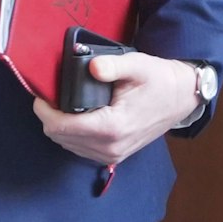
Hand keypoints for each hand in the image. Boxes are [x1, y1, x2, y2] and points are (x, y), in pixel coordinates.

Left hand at [32, 53, 198, 166]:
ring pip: (67, 144)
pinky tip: (76, 116)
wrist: (181, 98)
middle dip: (50, 116)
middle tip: (51, 96)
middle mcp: (110, 147)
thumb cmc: (159, 81)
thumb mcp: (137, 65)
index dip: (44, 110)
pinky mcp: (114, 156)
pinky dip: (72, 133)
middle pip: (60, 136)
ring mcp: (112, 155)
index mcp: (113, 127)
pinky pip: (80, 148)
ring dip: (60, 126)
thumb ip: (112, 65)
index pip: (61, 127)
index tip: (41, 94)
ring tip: (63, 104)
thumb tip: (93, 67)